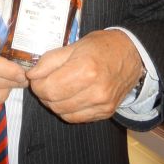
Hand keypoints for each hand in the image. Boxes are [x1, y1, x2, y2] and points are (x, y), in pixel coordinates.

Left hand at [26, 30, 142, 122]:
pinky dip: (66, 109)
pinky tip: (68, 96)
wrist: (131, 54)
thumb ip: (50, 60)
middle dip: (43, 93)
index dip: (36, 84)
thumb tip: (31, 74)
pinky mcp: (106, 112)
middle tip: (44, 81)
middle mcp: (95, 90)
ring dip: (53, 102)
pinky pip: (76, 118)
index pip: (48, 88)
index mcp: (86, 69)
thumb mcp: (74, 45)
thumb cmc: (102, 46)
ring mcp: (102, 104)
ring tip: (56, 87)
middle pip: (54, 102)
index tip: (36, 76)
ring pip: (63, 112)